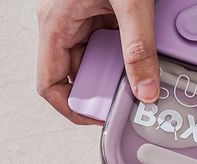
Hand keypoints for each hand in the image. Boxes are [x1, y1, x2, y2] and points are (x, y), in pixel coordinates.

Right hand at [37, 0, 159, 124]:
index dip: (73, 109)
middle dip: (103, 92)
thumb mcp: (130, 4)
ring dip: (116, 74)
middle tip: (129, 98)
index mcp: (56, 24)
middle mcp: (63, 24)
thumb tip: (146, 90)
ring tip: (140, 77)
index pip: (50, 85)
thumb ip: (139, 48)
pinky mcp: (98, 13)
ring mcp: (80, 19)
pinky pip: (108, 45)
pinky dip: (124, 57)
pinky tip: (143, 56)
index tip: (100, 119)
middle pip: (77, 77)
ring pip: (94, 62)